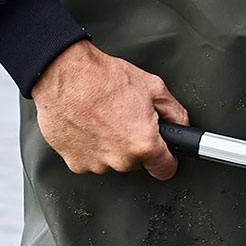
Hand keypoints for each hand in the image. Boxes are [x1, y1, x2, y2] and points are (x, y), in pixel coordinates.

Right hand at [30, 40, 187, 179]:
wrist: (64, 74)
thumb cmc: (103, 78)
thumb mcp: (152, 87)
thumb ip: (174, 112)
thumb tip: (181, 124)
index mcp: (144, 143)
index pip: (165, 170)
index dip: (167, 159)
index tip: (163, 154)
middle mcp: (120, 159)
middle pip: (137, 163)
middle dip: (135, 145)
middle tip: (125, 120)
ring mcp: (96, 163)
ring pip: (113, 162)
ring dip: (112, 146)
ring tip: (104, 119)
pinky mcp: (75, 162)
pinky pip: (91, 160)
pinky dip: (91, 147)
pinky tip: (89, 126)